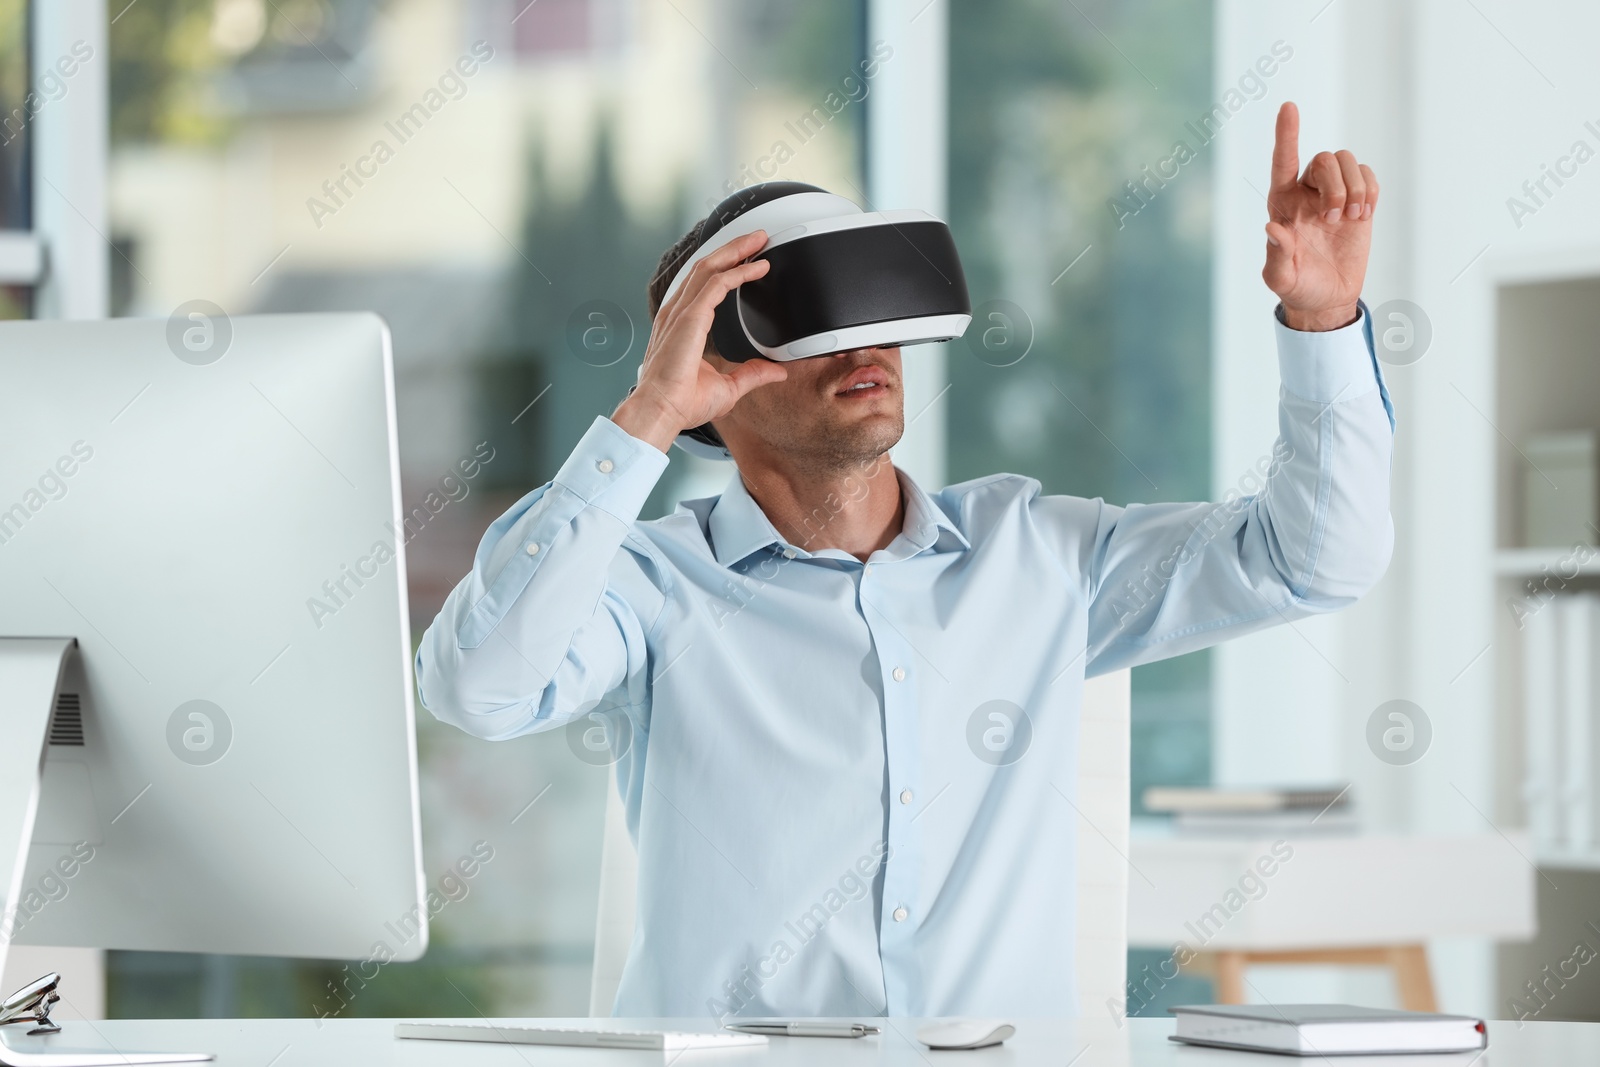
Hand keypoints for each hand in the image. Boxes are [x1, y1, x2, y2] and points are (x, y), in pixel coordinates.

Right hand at [612, 230, 787, 451]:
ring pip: (710, 268)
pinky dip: (738, 272)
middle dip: (733, 249)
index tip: (750, 262)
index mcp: (683, 325)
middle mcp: (679, 313)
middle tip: (757, 238)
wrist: (661, 411)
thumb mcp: (728, 388)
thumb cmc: (681, 403)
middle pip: (707, 268)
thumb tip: (775, 371)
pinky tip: (756, 267)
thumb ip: (751, 375)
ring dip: (736, 251)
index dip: (728, 269)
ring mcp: (682, 312)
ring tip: (758, 240)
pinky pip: (717, 284)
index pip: (705, 285)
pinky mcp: (690, 317)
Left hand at [1261, 102, 1378, 331]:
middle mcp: (1306, 192)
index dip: (1286, 134)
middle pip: (1324, 159)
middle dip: (1335, 185)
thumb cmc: (1298, 287)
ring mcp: (1333, 194)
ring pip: (1347, 160)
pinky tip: (1364, 215)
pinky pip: (1368, 175)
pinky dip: (1370, 190)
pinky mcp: (1359, 201)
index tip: (1289, 106)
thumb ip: (1276, 256)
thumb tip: (1271, 228)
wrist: (1328, 298)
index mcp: (1281, 203)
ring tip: (1352, 218)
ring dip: (1354, 187)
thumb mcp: (1280, 279)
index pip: (1282, 161)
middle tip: (1333, 220)